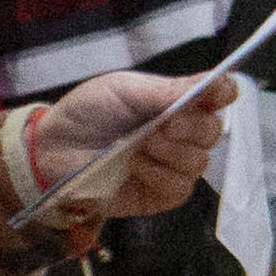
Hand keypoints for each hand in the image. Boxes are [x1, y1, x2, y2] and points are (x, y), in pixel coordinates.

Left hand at [29, 71, 232, 219]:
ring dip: (170, 153)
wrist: (51, 151)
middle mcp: (184, 133)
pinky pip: (181, 187)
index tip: (216, 93)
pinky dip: (160, 176)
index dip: (224, 93)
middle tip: (163, 125)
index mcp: (178, 102)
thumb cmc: (86, 113)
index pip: (220, 95)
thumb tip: (214, 82)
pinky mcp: (164, 193)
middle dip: (191, 128)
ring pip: (199, 162)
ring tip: (139, 147)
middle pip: (214, 131)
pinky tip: (136, 168)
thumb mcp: (122, 90)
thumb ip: (167, 89)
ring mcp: (175, 165)